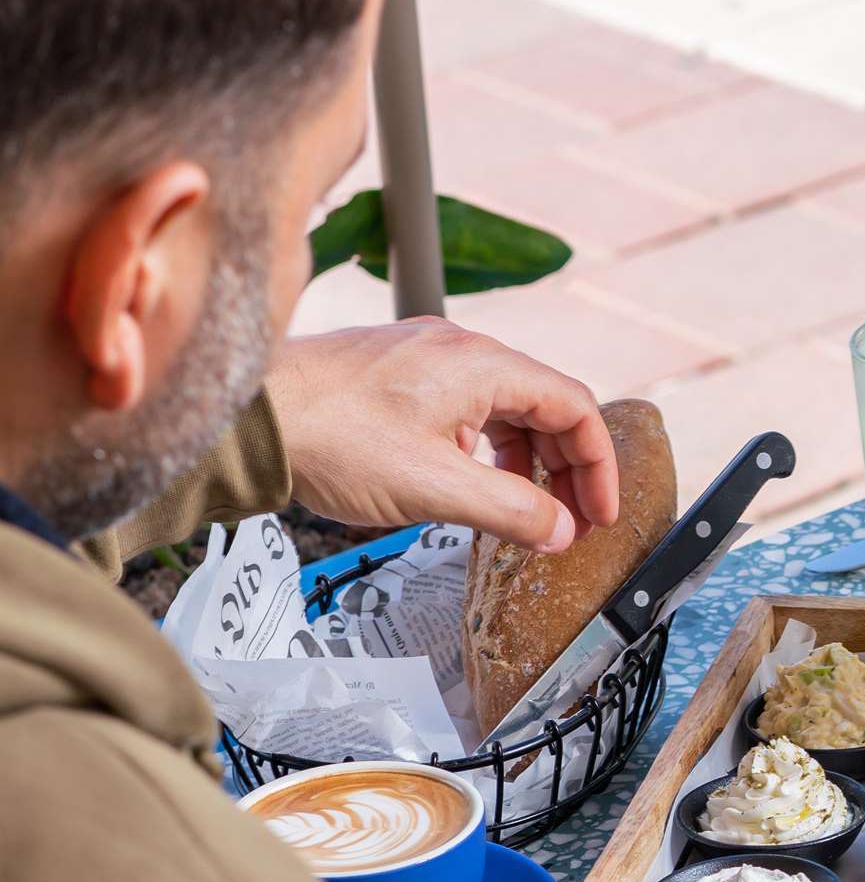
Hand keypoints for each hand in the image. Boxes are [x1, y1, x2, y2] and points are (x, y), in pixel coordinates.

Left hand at [270, 318, 619, 552]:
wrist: (247, 417)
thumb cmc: (329, 437)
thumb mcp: (437, 489)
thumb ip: (512, 512)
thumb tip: (560, 531)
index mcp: (482, 364)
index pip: (575, 407)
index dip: (598, 466)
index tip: (599, 513)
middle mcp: (460, 350)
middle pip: (545, 405)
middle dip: (566, 467)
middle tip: (570, 520)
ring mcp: (426, 359)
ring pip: (506, 407)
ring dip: (527, 460)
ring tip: (523, 508)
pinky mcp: (397, 375)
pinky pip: (468, 407)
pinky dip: (487, 448)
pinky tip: (470, 480)